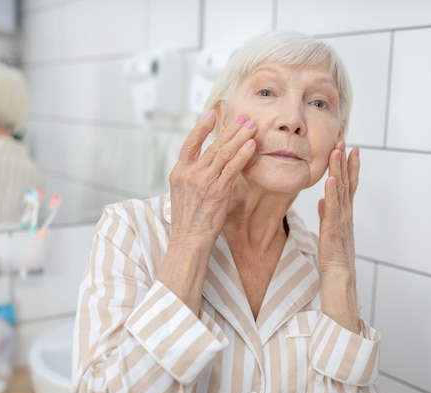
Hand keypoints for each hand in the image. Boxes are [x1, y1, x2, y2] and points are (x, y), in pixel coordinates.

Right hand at [168, 111, 256, 244]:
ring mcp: (203, 182)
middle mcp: (190, 174)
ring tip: (252, 126)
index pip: (189, 143)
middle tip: (243, 117)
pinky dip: (242, 155)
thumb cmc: (189, 221)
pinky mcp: (217, 192)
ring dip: (240, 137)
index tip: (211, 114)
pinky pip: (232, 169)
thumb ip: (194, 177)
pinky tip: (251, 145)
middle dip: (230, 129)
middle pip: (212, 145)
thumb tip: (208, 164)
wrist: (189, 241)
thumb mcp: (184, 194)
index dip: (200, 127)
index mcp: (179, 173)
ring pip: (223, 153)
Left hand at [317, 141, 360, 332]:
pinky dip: (333, 193)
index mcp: (344, 214)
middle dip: (346, 161)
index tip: (349, 147)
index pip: (348, 186)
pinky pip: (334, 209)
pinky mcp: (334, 231)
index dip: (349, 166)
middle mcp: (346, 215)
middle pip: (347, 183)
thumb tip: (323, 200)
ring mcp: (342, 222)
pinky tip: (331, 179)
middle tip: (345, 139)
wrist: (339, 279)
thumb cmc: (335, 258)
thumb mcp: (330, 231)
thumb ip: (328, 214)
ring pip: (342, 192)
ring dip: (340, 170)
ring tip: (339, 150)